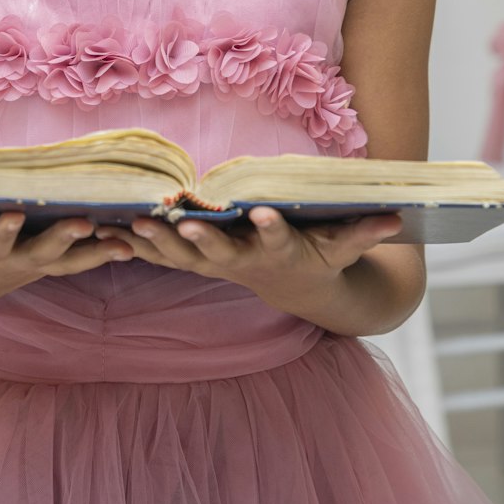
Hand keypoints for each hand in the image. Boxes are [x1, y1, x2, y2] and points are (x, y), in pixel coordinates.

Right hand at [0, 210, 134, 320]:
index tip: (14, 213)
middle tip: (84, 223)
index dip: (3, 231)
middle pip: (40, 253)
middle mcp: (9, 264)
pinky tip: (135, 241)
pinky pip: (79, 261)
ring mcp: (30, 268)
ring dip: (97, 253)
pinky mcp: (44, 266)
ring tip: (129, 243)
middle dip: (62, 240)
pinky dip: (104, 252)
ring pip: (69, 263)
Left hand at [94, 207, 401, 315]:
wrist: (295, 289)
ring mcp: (217, 265)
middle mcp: (246, 261)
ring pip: (183, 257)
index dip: (273, 229)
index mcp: (281, 252)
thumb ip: (363, 233)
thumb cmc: (321, 257)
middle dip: (202, 240)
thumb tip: (396, 218)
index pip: (279, 240)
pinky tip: (107, 231)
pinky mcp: (196, 262)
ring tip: (131, 225)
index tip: (265, 215)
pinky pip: (162, 256)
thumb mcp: (343, 248)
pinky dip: (137, 246)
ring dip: (158, 244)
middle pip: (222, 253)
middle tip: (184, 224)